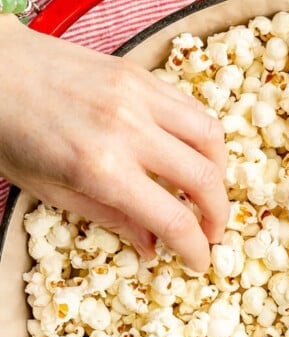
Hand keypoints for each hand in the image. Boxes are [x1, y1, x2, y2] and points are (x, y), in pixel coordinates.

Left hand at [0, 14, 228, 270]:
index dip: (195, 248)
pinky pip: (190, 107)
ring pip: (210, 136)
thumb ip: (109, 218)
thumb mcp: (50, 191)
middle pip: (204, 179)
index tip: (199, 262)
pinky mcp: (139, 74)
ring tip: (206, 191)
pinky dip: (201, 136)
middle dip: (218, 215)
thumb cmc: (6, 133)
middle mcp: (128, 130)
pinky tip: (189, 153)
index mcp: (101, 169)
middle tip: (212, 232)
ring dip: (219, 171)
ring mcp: (138, 96)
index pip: (173, 219)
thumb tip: (151, 245)